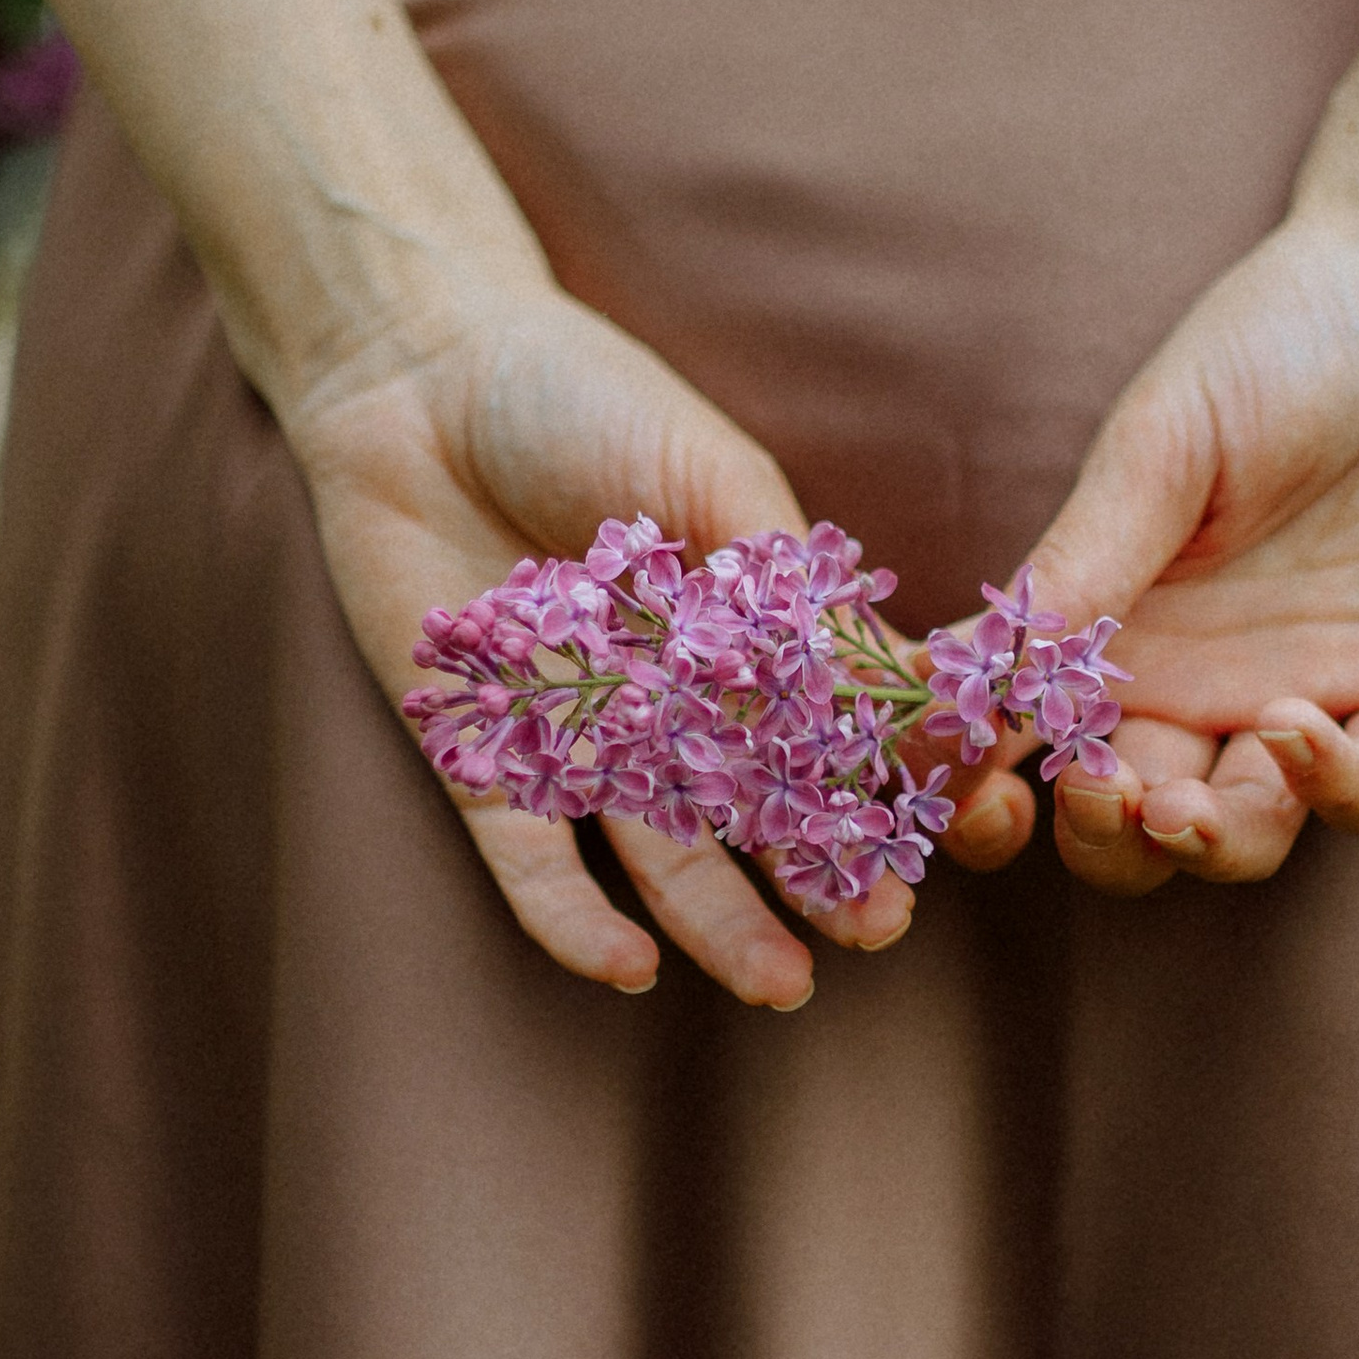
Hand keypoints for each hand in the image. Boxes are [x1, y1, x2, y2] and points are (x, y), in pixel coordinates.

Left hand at [286, 287, 916, 1007]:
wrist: (416, 376)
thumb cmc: (577, 397)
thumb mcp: (708, 468)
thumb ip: (779, 572)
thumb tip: (863, 680)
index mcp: (745, 640)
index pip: (832, 736)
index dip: (885, 790)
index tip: (941, 836)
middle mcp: (676, 707)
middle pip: (760, 819)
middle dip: (821, 881)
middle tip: (876, 931)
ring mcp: (585, 742)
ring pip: (663, 860)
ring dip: (722, 927)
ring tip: (782, 983)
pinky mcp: (484, 763)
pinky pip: (532, 863)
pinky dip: (575, 921)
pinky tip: (631, 968)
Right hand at [977, 208, 1358, 893]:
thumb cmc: (1278, 346)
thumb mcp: (1158, 448)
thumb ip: (1076, 566)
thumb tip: (960, 679)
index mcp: (1119, 640)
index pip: (1035, 761)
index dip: (993, 803)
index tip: (976, 790)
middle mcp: (1203, 693)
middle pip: (1133, 835)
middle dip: (1104, 841)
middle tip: (1099, 793)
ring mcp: (1309, 704)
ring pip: (1245, 841)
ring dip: (1206, 844)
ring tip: (1184, 803)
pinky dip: (1329, 791)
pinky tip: (1295, 728)